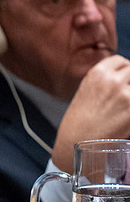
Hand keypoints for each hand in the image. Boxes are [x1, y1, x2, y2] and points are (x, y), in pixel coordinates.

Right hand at [53, 55, 129, 172]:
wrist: (77, 140)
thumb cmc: (79, 120)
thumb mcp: (86, 91)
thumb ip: (104, 81)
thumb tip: (122, 79)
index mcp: (97, 74)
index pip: (121, 60)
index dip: (124, 69)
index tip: (124, 78)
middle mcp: (112, 81)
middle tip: (125, 93)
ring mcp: (125, 95)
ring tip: (124, 104)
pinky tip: (125, 115)